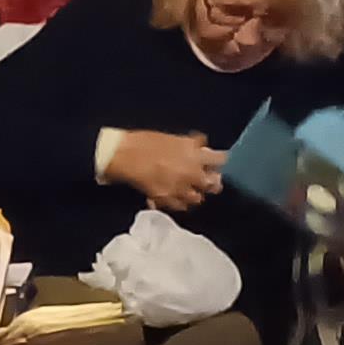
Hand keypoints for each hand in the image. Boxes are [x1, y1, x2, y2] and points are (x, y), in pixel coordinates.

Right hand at [105, 130, 225, 208]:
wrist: (123, 154)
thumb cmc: (145, 141)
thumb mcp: (173, 138)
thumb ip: (190, 145)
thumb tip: (200, 147)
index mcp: (195, 156)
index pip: (220, 160)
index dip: (218, 161)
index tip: (214, 162)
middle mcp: (191, 174)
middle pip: (212, 184)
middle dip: (210, 181)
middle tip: (205, 180)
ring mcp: (178, 189)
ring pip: (197, 199)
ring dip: (195, 194)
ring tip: (189, 190)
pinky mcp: (164, 199)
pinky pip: (178, 206)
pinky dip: (178, 203)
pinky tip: (175, 198)